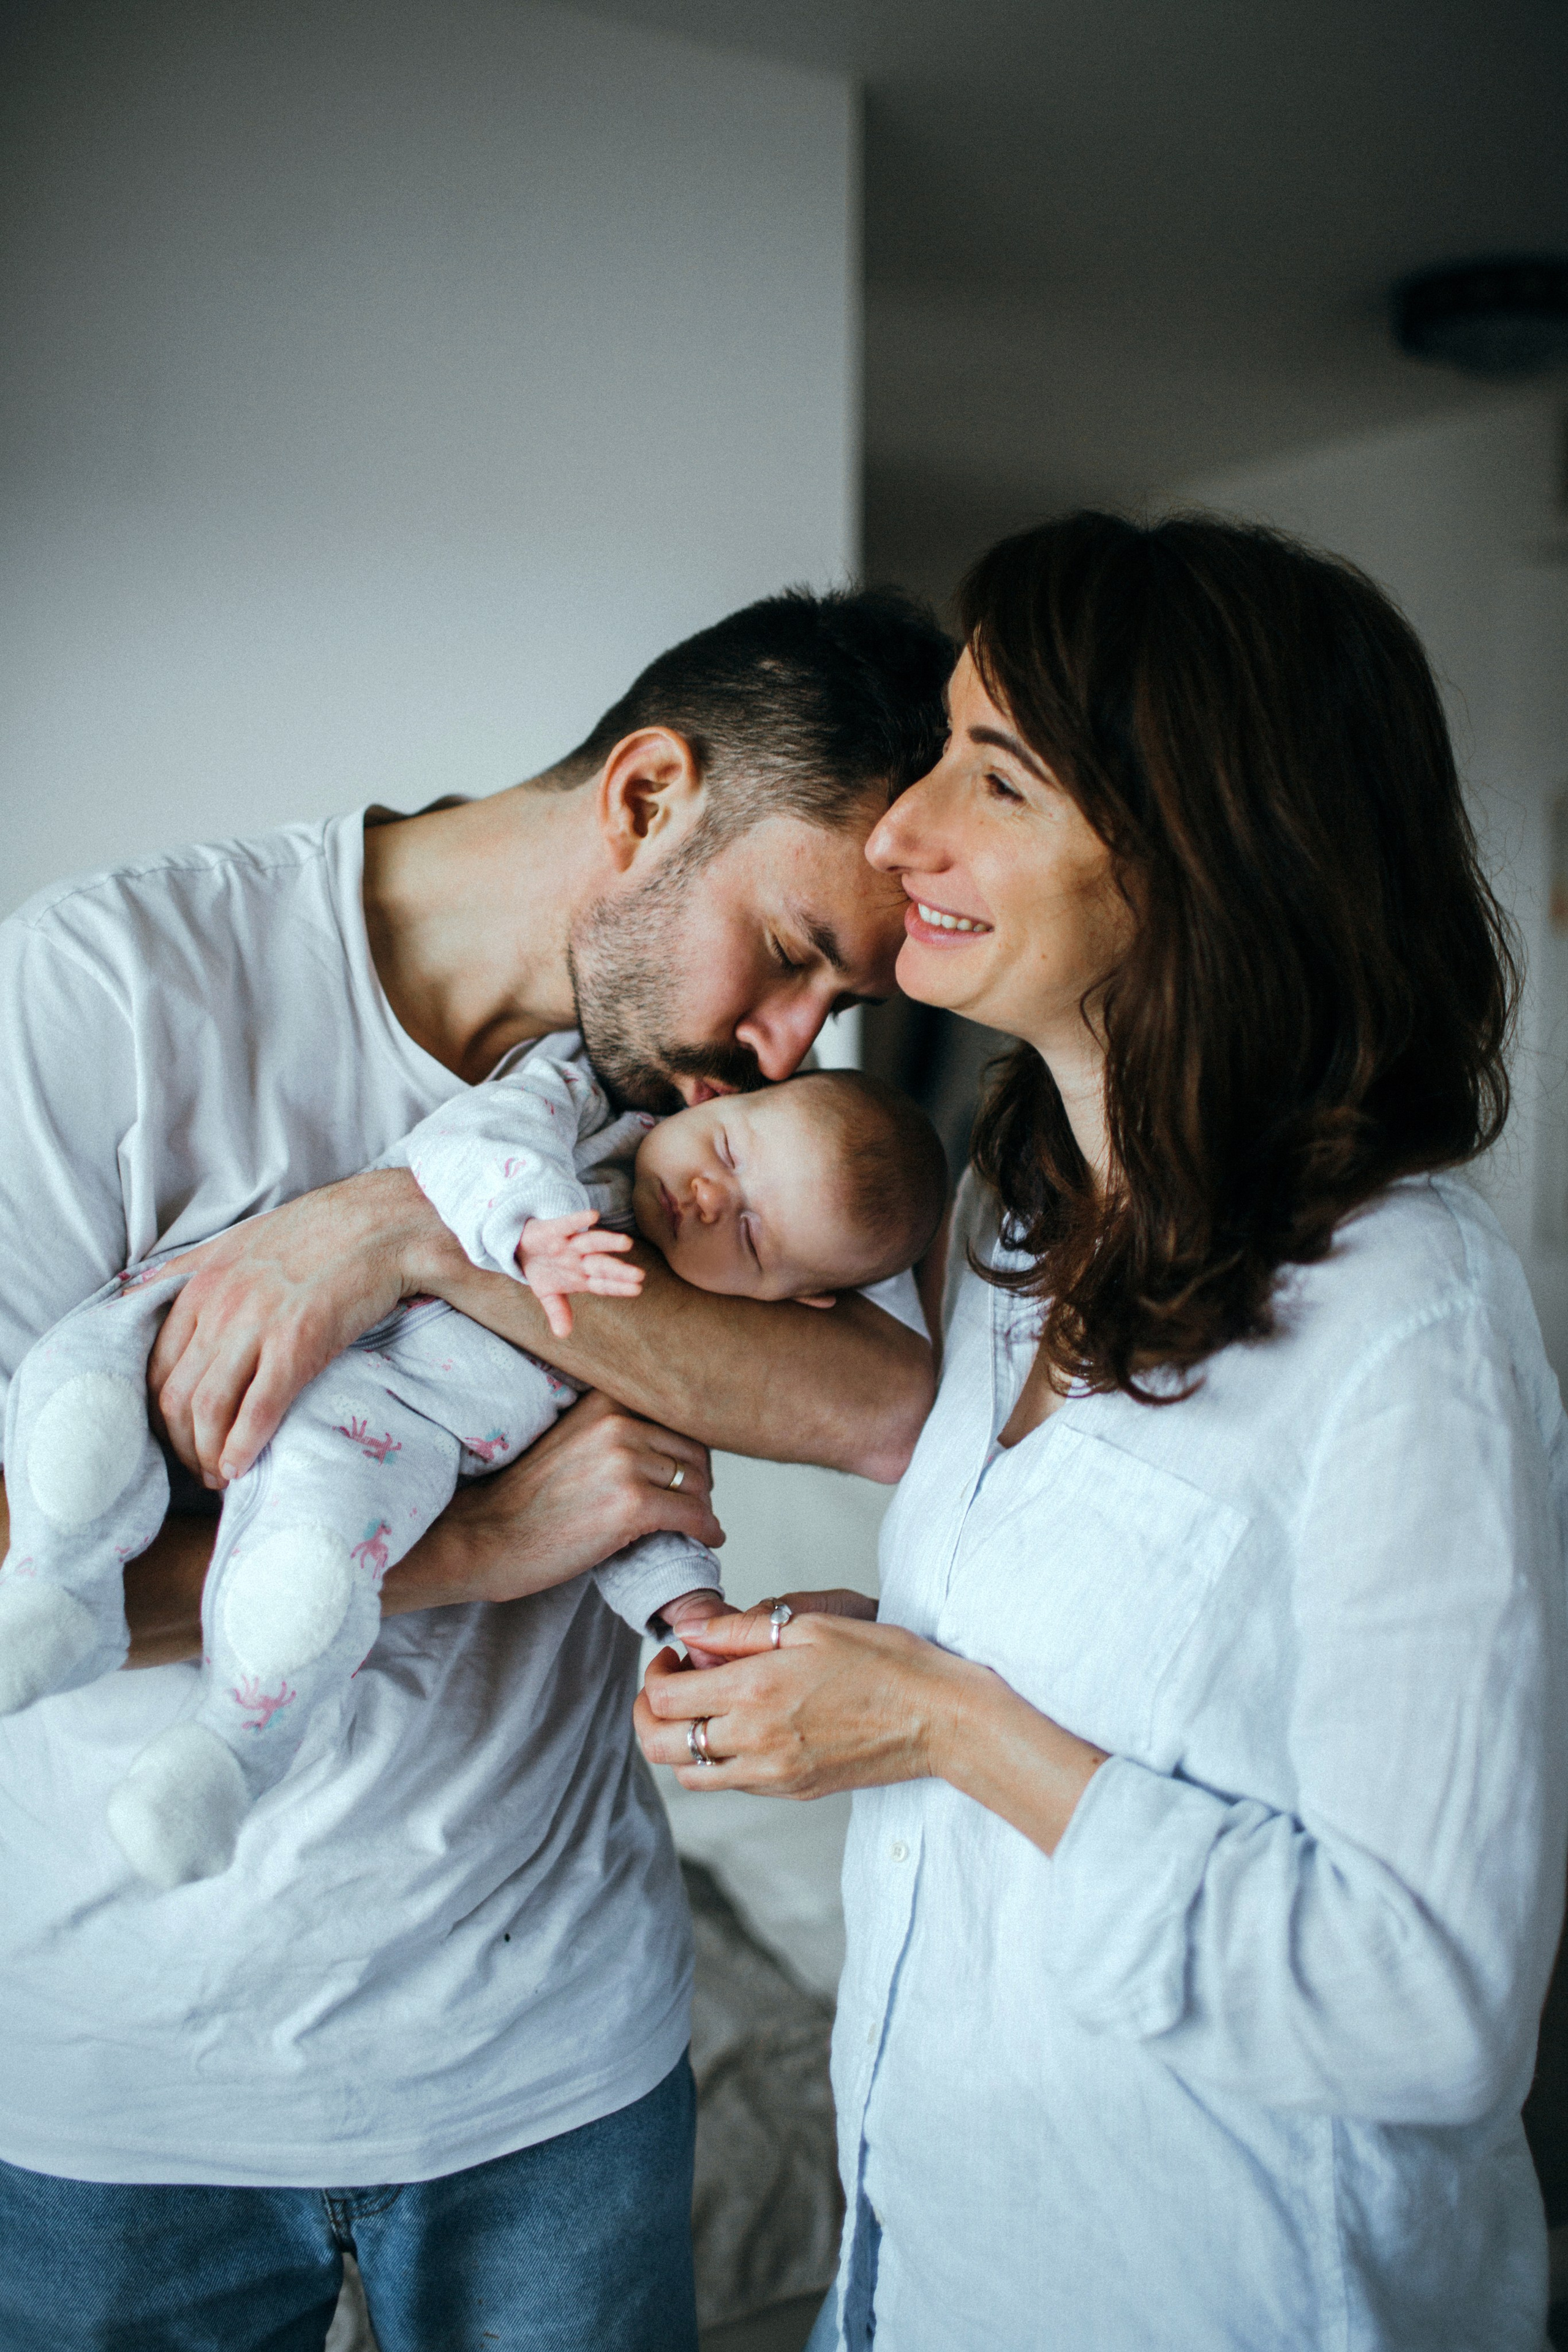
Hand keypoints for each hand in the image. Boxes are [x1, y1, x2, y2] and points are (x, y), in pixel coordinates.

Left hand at [147, 1169, 466, 1485]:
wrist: (381, 1221)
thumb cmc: (318, 1231)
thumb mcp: (235, 1240)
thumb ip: (190, 1270)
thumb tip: (141, 1293)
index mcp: (200, 1284)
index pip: (157, 1365)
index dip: (162, 1413)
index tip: (181, 1436)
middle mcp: (218, 1307)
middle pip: (176, 1396)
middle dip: (182, 1444)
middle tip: (201, 1469)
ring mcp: (255, 1326)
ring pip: (207, 1408)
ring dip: (208, 1454)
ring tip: (222, 1475)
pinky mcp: (297, 1344)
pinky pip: (257, 1409)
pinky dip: (243, 1447)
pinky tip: (242, 1467)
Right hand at [385, 1391, 723, 1610]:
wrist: (486, 1537)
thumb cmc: (525, 1499)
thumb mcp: (572, 1440)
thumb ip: (614, 1430)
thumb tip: (667, 1444)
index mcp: (604, 1401)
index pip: (676, 1418)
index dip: (687, 1450)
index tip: (688, 1473)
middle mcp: (618, 1423)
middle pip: (693, 1450)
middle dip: (698, 1480)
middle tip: (694, 1504)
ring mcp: (626, 1462)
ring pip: (696, 1483)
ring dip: (702, 1507)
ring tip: (696, 1523)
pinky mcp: (632, 1505)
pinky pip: (693, 1515)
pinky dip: (707, 1530)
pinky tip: (709, 1538)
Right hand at [516, 1211, 642, 1338]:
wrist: (521, 1246)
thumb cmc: (543, 1268)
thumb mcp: (547, 1293)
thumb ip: (558, 1311)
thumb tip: (562, 1334)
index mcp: (582, 1276)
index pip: (603, 1284)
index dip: (618, 1287)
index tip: (636, 1289)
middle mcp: (580, 1259)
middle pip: (602, 1265)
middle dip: (618, 1270)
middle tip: (639, 1275)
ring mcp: (569, 1244)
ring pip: (591, 1242)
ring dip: (607, 1242)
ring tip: (626, 1243)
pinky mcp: (554, 1229)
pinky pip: (567, 1224)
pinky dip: (578, 1219)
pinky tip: (593, 1215)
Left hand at [635, 1595, 1106, 1853]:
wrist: (940, 1718)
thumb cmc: (885, 1661)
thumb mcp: (813, 1625)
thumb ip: (740, 1631)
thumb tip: (689, 1632)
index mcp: (754, 1692)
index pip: (664, 1699)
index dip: (654, 1673)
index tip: (673, 1654)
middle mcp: (754, 1742)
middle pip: (661, 1746)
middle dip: (649, 1715)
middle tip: (670, 1685)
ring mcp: (773, 1775)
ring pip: (690, 1775)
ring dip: (681, 1742)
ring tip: (704, 1708)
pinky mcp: (793, 1791)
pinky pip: (732, 1785)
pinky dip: (718, 1760)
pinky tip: (742, 1727)